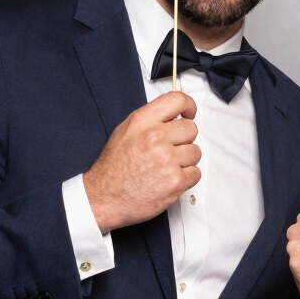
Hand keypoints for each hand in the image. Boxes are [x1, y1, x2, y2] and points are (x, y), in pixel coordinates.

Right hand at [83, 91, 200, 232]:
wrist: (104, 198)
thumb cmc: (113, 168)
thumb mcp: (124, 132)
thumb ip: (150, 120)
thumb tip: (174, 115)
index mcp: (142, 121)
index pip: (177, 100)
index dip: (189, 106)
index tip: (189, 113)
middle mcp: (155, 137)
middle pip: (191, 128)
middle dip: (183, 139)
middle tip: (170, 149)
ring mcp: (167, 159)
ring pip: (195, 152)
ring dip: (185, 160)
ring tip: (166, 167)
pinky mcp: (175, 181)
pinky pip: (196, 173)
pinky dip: (186, 178)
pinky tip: (169, 178)